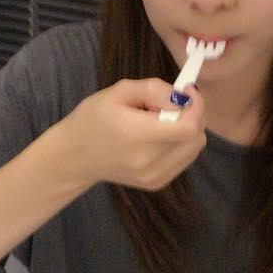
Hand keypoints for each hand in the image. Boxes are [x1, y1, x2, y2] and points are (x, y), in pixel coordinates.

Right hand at [60, 78, 206, 190]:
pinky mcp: (156, 183)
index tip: (186, 91)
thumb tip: (183, 97)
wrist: (76, 156)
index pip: (187, 127)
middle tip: (170, 104)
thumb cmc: (93, 118)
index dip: (196, 106)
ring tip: (160, 122)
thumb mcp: (118, 91)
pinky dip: (180, 144)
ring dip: (187, 130)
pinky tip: (159, 137)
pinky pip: (185, 159)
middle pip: (196, 138)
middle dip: (192, 115)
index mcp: (135, 134)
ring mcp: (153, 176)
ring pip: (194, 148)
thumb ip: (154, 89)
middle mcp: (147, 160)